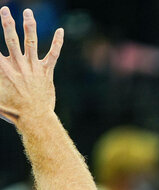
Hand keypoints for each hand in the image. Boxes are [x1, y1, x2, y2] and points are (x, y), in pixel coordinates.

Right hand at [0, 7, 62, 123]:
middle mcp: (17, 64)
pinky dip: (57, 42)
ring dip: (29, 26)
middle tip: (4, 9)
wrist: (34, 118)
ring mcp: (33, 67)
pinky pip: (54, 54)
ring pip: (31, 42)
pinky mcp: (47, 71)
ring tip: (28, 12)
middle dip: (7, 22)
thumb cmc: (11, 109)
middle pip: (11, 39)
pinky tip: (61, 31)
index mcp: (2, 69)